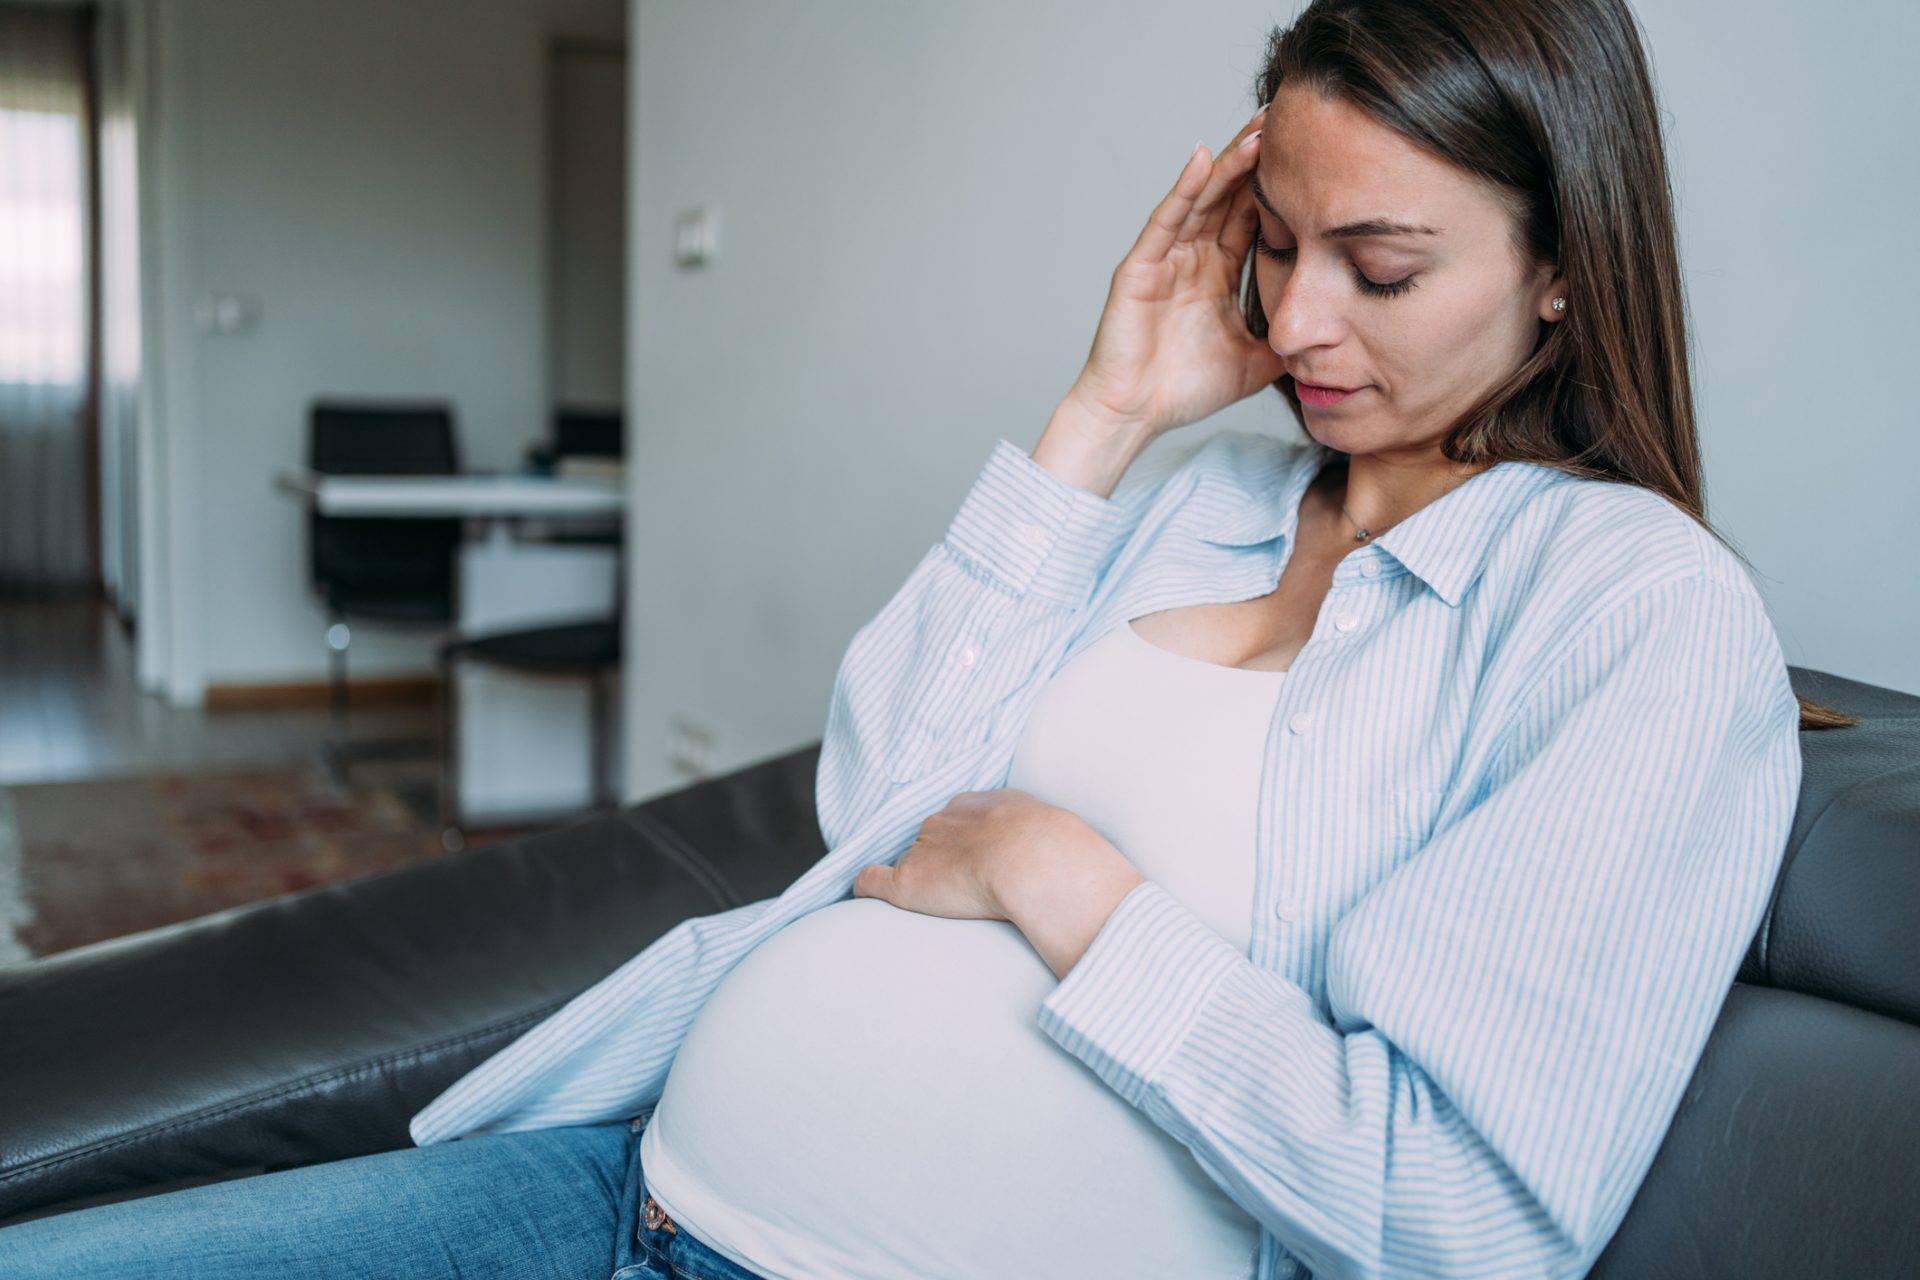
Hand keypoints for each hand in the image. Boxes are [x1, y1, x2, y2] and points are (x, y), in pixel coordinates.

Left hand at [852, 788, 1102, 922]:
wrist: (1035, 858)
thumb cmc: (1057, 850)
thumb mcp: (1055, 832)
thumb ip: (1046, 843)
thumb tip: (1068, 866)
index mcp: (981, 806)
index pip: (961, 822)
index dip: (966, 844)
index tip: (974, 860)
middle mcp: (946, 821)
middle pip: (932, 839)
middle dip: (940, 858)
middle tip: (959, 883)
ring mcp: (923, 850)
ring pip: (909, 861)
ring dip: (917, 878)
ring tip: (931, 901)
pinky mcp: (906, 882)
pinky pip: (872, 880)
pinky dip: (867, 887)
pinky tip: (866, 895)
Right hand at [1060, 104, 1288, 438]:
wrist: (1135, 415)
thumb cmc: (1183, 391)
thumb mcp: (1256, 362)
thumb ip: (1289, 340)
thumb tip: (1338, 336)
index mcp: (1220, 272)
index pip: (1255, 217)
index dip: (1282, 187)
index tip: (1317, 156)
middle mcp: (1195, 256)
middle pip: (1232, 195)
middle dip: (1260, 159)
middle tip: (1294, 119)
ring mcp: (1167, 257)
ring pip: (1204, 198)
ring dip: (1231, 163)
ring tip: (1261, 129)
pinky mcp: (1140, 266)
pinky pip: (1166, 219)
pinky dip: (1184, 188)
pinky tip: (1203, 157)